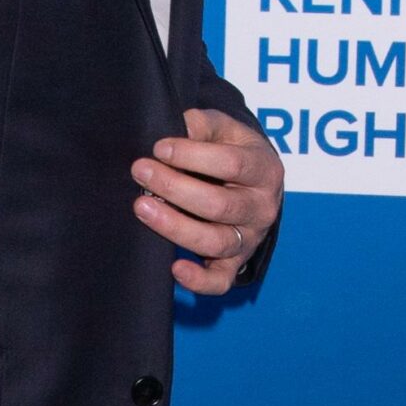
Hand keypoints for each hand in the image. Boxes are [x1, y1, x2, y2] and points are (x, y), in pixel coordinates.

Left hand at [131, 107, 283, 296]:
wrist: (254, 183)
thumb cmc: (233, 151)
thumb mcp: (226, 130)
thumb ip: (204, 124)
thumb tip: (179, 125)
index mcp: (264, 169)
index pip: (232, 164)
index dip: (194, 156)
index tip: (159, 147)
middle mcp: (262, 208)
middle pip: (219, 205)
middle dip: (175, 188)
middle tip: (140, 172)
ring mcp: (249, 238)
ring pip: (216, 242)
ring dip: (176, 226)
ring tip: (142, 207)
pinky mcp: (235, 263)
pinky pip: (220, 280)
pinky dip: (198, 281)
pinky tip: (174, 267)